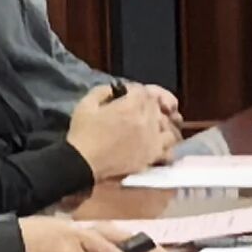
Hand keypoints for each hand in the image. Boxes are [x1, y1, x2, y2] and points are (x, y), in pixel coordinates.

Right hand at [66, 81, 184, 181]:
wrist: (82, 163)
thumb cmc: (82, 133)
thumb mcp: (87, 103)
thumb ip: (105, 90)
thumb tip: (119, 88)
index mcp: (131, 106)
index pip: (143, 91)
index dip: (134, 92)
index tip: (125, 96)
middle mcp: (147, 121)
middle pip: (156, 107)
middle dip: (146, 106)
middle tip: (134, 111)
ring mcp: (153, 140)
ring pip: (168, 126)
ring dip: (159, 123)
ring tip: (149, 126)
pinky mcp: (152, 157)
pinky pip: (169, 148)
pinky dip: (165, 144)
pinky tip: (156, 143)